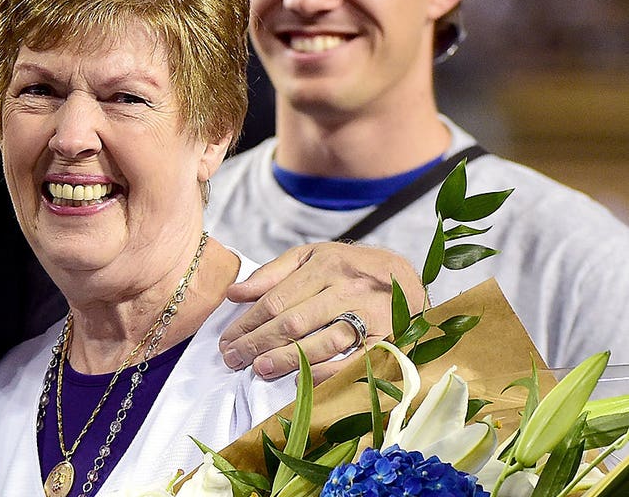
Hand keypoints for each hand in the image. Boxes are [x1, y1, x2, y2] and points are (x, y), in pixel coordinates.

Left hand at [218, 242, 424, 382]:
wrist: (408, 276)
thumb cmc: (352, 268)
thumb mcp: (314, 256)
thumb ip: (274, 272)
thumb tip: (234, 293)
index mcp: (326, 264)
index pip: (276, 299)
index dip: (247, 322)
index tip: (227, 340)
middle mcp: (348, 287)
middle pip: (294, 321)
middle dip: (259, 342)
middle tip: (234, 359)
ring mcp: (371, 313)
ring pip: (323, 340)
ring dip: (288, 358)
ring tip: (260, 369)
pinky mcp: (390, 337)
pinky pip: (356, 359)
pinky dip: (329, 372)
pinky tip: (303, 380)